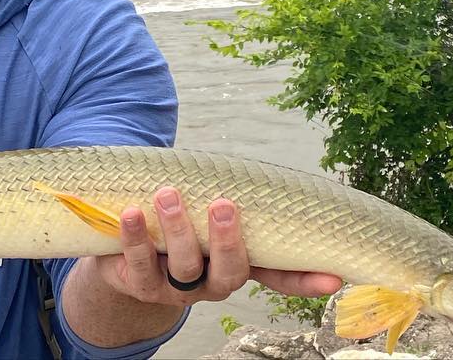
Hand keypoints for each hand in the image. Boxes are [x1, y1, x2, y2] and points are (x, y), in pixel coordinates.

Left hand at [95, 186, 341, 305]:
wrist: (119, 244)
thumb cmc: (175, 217)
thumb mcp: (202, 207)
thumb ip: (224, 193)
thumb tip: (250, 162)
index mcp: (237, 263)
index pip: (278, 276)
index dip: (305, 280)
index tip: (334, 278)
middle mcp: (213, 282)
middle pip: (230, 273)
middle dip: (227, 240)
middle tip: (223, 204)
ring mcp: (178, 289)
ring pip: (186, 267)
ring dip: (178, 229)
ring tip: (168, 195)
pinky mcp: (142, 286)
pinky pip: (140, 264)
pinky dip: (135, 236)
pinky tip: (130, 212)